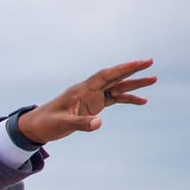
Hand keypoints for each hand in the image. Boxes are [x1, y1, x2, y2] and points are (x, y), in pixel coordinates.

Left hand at [18, 58, 155, 143]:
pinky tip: (142, 101)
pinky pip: (113, 100)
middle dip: (132, 70)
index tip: (137, 63)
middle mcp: (88, 91)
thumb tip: (99, 123)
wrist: (36, 127)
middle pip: (114, 77)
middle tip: (150, 62)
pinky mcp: (93, 106)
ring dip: (134, 85)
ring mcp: (91, 98)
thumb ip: (81, 123)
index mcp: (80, 90)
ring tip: (153, 80)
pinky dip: (127, 99)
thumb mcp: (62, 124)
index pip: (104, 76)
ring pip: (116, 88)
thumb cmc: (46, 123)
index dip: (121, 69)